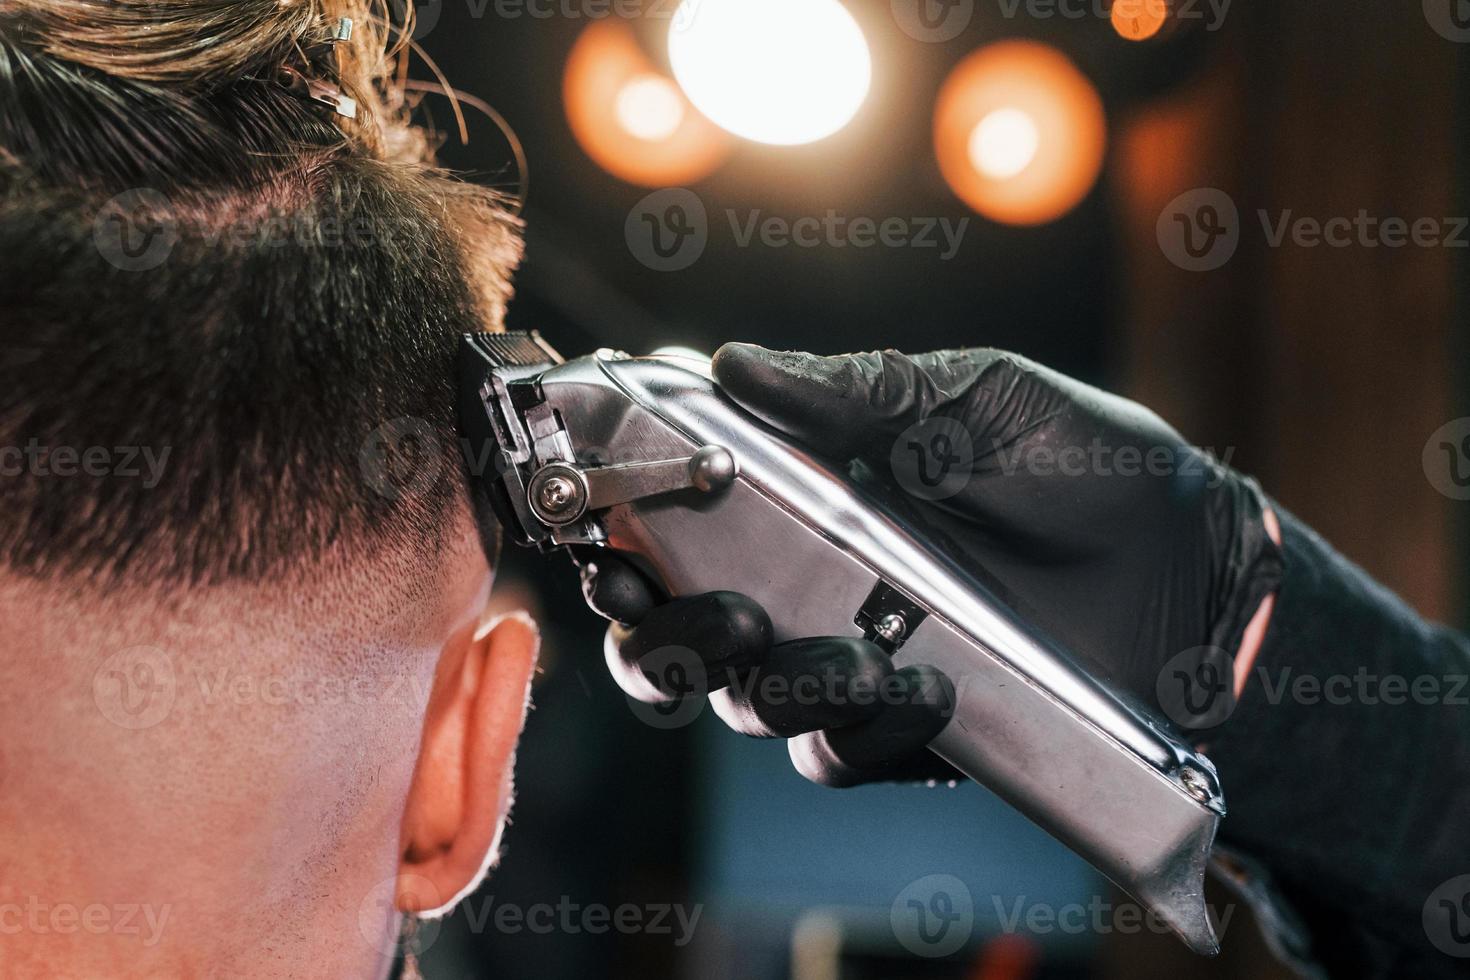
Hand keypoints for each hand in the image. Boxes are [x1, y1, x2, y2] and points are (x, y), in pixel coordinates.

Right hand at [579, 343, 1282, 784]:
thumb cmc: (1084, 466)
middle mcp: (811, 585)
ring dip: (769, 685)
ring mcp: (854, 660)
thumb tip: (732, 364)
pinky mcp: (904, 727)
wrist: (1195, 570)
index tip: (605, 535)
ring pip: (745, 702)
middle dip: (663, 633)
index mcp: (807, 499)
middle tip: (717, 615)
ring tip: (850, 655)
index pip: (678, 524)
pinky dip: (853, 729)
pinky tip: (919, 689)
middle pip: (677, 632)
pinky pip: (832, 753)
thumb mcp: (972, 400)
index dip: (621, 537)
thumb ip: (854, 393)